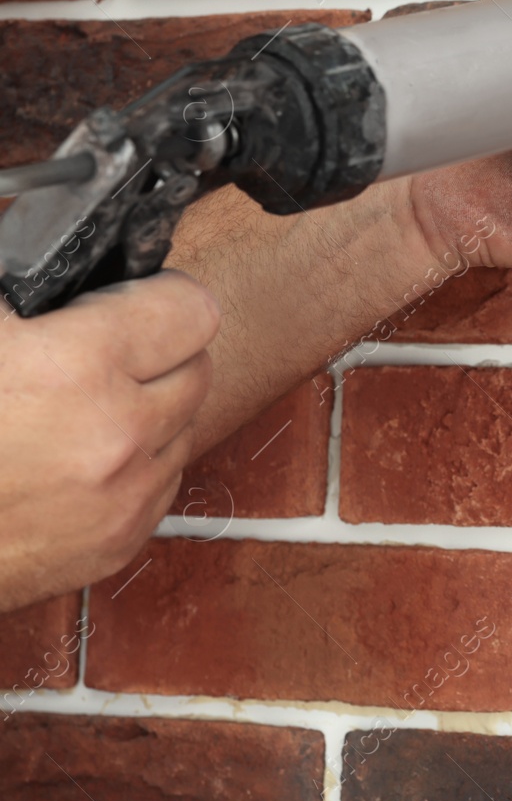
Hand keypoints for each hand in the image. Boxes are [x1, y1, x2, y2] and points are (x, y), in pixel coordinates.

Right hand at [0, 272, 218, 611]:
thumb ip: (24, 286)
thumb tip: (61, 255)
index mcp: (74, 367)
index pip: (191, 309)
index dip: (159, 295)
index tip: (135, 298)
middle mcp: (116, 437)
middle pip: (198, 368)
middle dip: (158, 353)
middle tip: (100, 351)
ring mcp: (121, 499)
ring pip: (185, 428)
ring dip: (150, 411)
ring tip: (79, 407)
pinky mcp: (115, 546)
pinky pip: (162, 484)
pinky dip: (135, 465)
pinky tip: (78, 455)